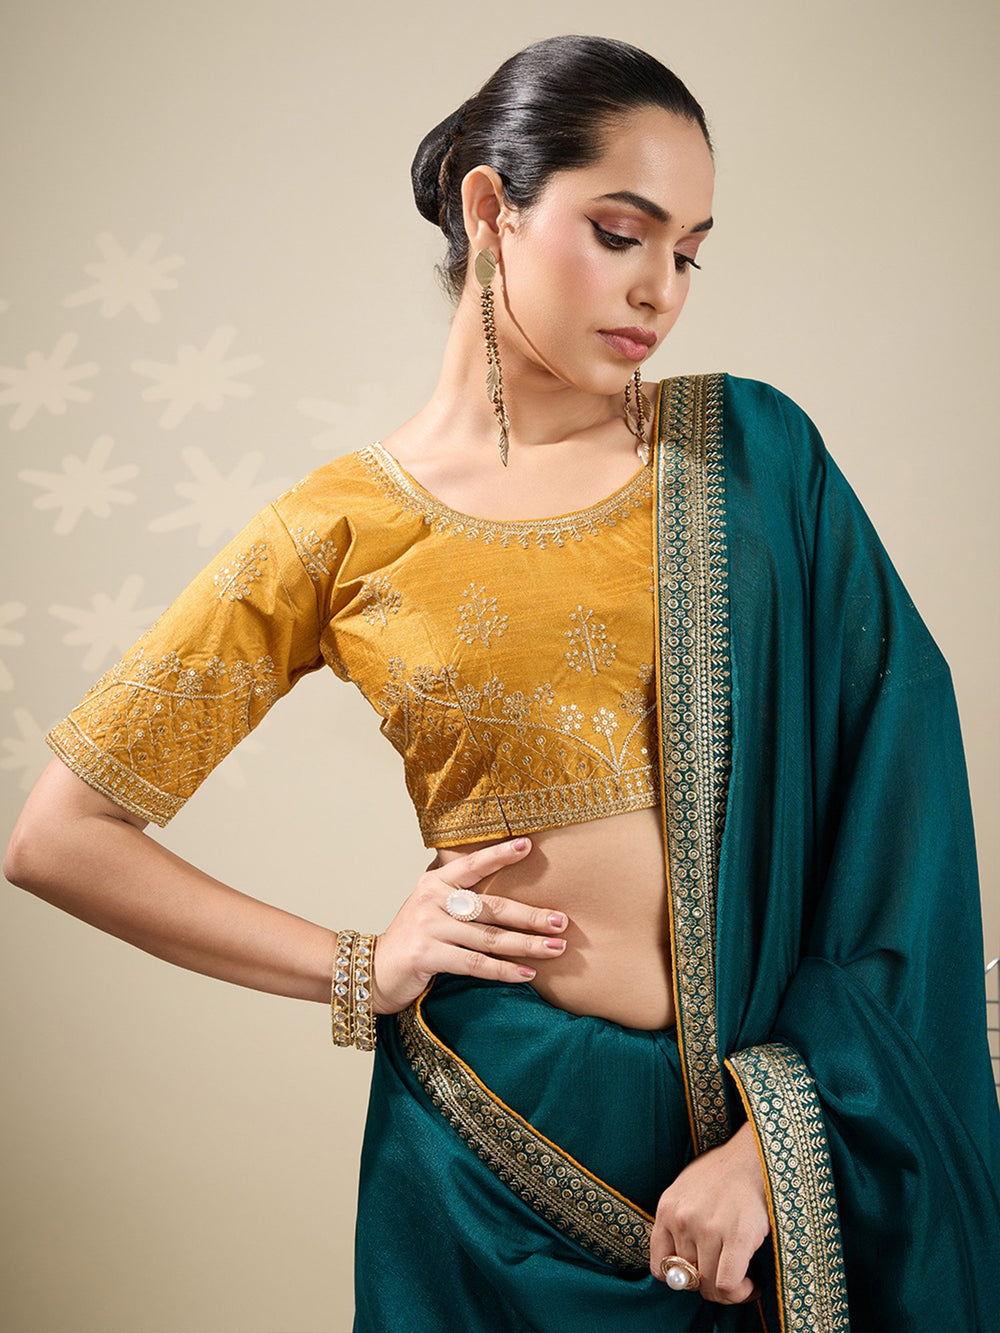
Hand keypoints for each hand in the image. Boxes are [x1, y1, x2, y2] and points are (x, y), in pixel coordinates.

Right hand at [371, 837, 568, 1013]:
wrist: (375, 970)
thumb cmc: (415, 939)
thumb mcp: (432, 908)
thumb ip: (461, 898)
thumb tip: (509, 896)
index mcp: (435, 882)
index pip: (473, 865)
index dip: (500, 855)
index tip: (528, 846)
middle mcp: (432, 900)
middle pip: (491, 907)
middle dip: (530, 915)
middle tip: (561, 921)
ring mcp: (429, 927)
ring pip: (489, 937)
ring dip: (526, 944)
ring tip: (554, 948)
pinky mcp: (428, 955)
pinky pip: (475, 963)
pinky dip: (503, 970)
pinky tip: (526, 973)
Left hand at [650, 1120, 769, 1303]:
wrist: (753, 1155)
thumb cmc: (722, 1174)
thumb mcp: (686, 1191)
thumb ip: (678, 1223)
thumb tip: (681, 1268)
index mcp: (666, 1209)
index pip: (660, 1269)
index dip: (683, 1280)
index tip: (700, 1276)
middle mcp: (682, 1219)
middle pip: (689, 1281)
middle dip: (709, 1285)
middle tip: (727, 1278)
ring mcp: (707, 1228)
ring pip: (710, 1286)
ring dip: (728, 1291)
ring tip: (743, 1279)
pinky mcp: (736, 1235)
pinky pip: (728, 1284)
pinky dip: (740, 1292)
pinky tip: (751, 1283)